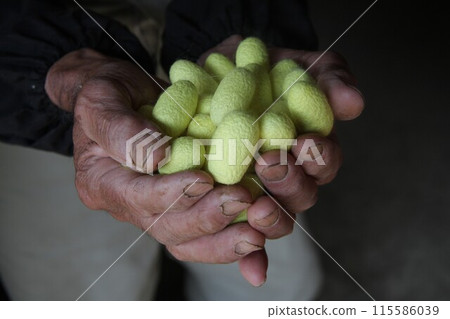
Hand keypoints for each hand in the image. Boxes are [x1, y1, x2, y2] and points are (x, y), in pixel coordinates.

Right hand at [45, 49, 265, 281]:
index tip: (204, 179)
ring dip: (224, 242)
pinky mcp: (182, 207)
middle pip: (168, 229)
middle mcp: (130, 207)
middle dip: (207, 218)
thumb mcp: (102, 99)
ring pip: (189, 242)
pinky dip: (230, 242)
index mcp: (104, 184)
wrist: (127, 98)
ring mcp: (157, 212)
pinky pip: (205, 235)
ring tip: (257, 235)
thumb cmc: (109, 94)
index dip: (173, 192)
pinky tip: (258, 246)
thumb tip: (157, 157)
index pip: (138, 197)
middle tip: (242, 200)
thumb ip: (120, 126)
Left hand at [199, 35, 363, 284]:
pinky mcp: (230, 204)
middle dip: (289, 183)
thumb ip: (329, 78)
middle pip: (302, 195)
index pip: (325, 162)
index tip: (305, 143)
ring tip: (255, 207)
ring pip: (277, 219)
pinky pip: (245, 239)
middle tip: (269, 163)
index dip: (319, 157)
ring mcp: (260, 193)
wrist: (216, 76)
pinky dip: (253, 259)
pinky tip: (254, 272)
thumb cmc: (262, 69)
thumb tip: (353, 103)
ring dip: (271, 219)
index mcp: (309, 149)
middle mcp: (288, 178)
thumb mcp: (297, 63)